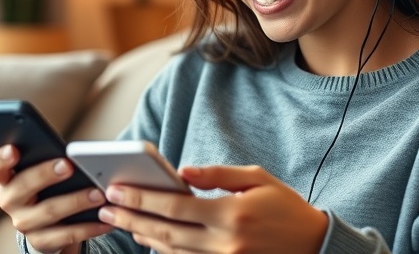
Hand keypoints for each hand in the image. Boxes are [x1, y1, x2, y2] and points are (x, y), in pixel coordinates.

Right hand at [0, 145, 113, 252]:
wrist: (52, 223)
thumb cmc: (49, 185)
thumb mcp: (43, 171)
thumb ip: (48, 159)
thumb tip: (70, 151)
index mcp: (7, 178)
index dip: (1, 159)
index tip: (14, 149)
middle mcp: (10, 200)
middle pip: (22, 187)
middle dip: (45, 174)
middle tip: (68, 165)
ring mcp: (24, 223)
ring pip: (47, 211)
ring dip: (75, 201)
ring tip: (98, 193)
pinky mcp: (41, 241)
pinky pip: (65, 235)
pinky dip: (88, 226)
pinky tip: (105, 219)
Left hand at [98, 165, 327, 253]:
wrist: (314, 246)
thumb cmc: (285, 207)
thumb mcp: (256, 178)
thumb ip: (216, 175)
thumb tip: (180, 172)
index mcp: (231, 214)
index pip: (174, 206)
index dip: (141, 199)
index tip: (116, 189)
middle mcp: (224, 243)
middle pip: (165, 232)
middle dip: (130, 218)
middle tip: (104, 205)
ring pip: (171, 251)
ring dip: (141, 235)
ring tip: (118, 220)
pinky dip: (164, 251)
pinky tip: (148, 238)